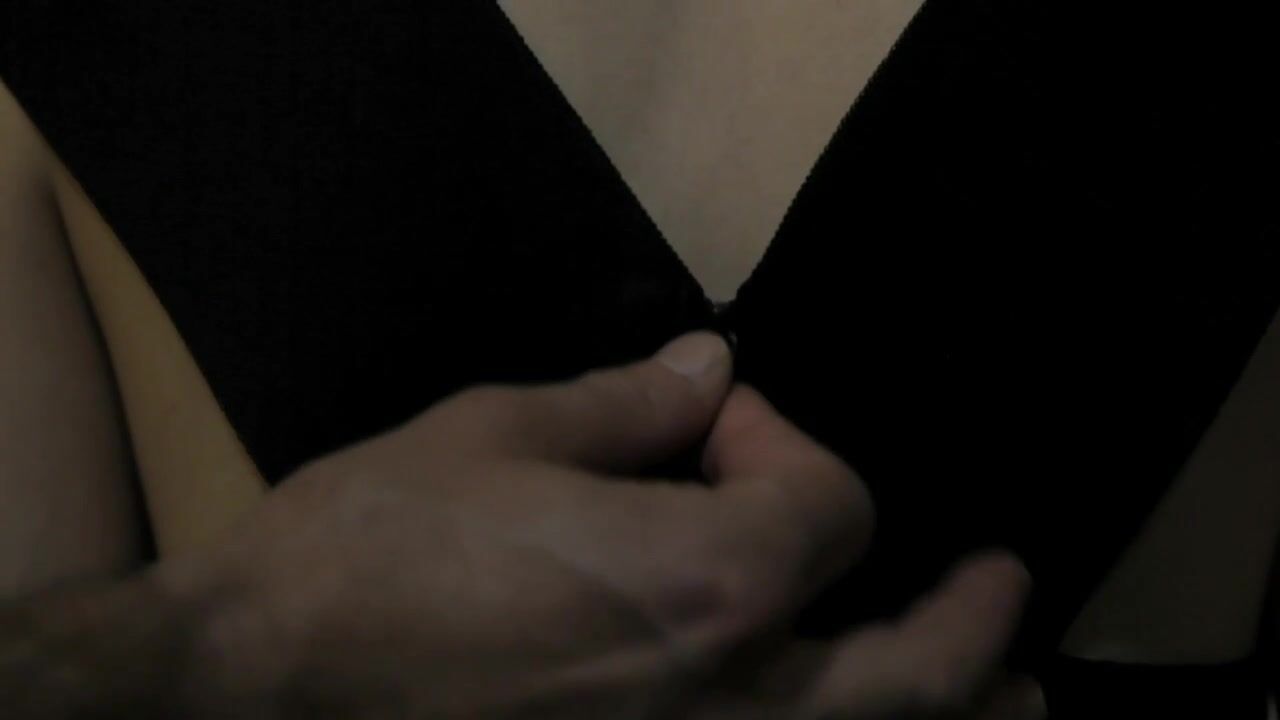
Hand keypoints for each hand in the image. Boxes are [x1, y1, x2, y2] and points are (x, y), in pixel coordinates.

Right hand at [155, 330, 1044, 718]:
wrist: (253, 688)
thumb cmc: (368, 549)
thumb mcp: (494, 436)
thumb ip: (630, 407)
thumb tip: (708, 368)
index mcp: (705, 586)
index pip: (833, 510)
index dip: (785, 444)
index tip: (715, 422)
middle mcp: (730, 706)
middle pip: (913, 676)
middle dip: (969, 623)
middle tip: (1006, 585)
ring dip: (958, 719)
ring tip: (1010, 700)